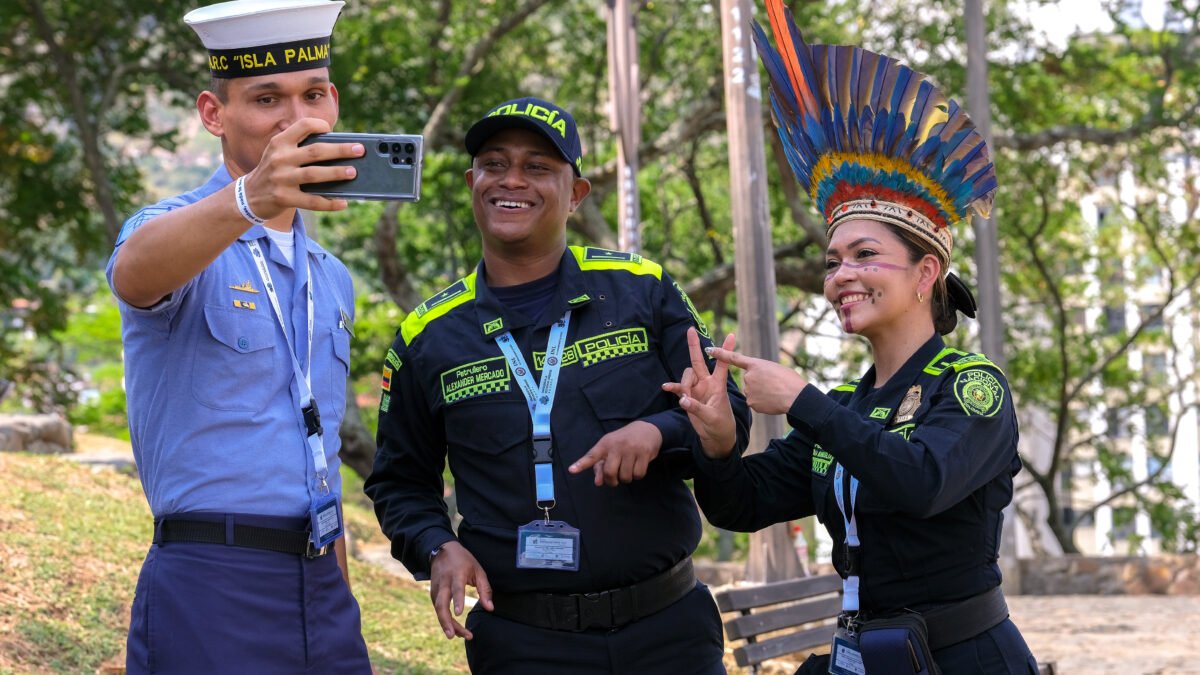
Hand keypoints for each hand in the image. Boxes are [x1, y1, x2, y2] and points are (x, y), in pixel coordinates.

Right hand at [241, 117, 365, 219]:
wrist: (249, 196)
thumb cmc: (273, 171)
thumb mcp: (279, 153)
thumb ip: (299, 148)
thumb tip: (338, 150)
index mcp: (280, 143)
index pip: (302, 125)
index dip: (319, 125)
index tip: (331, 129)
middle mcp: (280, 158)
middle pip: (315, 151)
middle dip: (340, 150)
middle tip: (359, 150)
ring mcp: (281, 179)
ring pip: (314, 174)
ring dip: (336, 173)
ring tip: (353, 172)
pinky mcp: (284, 198)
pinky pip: (311, 201)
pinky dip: (329, 203)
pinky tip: (342, 202)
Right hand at [429, 541, 492, 639]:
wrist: (442, 550)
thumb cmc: (463, 561)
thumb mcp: (478, 570)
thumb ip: (485, 589)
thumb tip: (490, 608)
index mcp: (456, 574)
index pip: (456, 589)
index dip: (457, 601)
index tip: (459, 613)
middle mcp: (444, 583)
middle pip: (441, 604)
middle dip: (446, 621)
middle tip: (452, 635)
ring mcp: (436, 589)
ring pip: (438, 609)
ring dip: (446, 624)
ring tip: (457, 636)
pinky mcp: (433, 594)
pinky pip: (438, 609)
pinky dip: (444, 620)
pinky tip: (453, 629)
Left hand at [568, 420, 661, 486]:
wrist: (646, 430)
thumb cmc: (623, 442)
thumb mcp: (610, 449)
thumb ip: (601, 466)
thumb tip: (598, 483)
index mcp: (605, 444)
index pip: (592, 455)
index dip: (581, 464)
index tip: (571, 470)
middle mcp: (617, 446)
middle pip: (609, 472)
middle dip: (611, 481)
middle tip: (614, 479)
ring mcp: (631, 449)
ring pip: (625, 476)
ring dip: (626, 479)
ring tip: (627, 470)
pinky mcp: (644, 454)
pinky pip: (638, 475)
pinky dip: (637, 476)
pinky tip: (636, 468)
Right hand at [661, 328, 737, 458]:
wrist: (716, 436)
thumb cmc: (720, 425)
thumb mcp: (711, 417)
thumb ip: (696, 407)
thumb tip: (682, 399)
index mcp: (718, 385)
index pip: (723, 364)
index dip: (727, 350)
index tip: (732, 334)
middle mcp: (707, 383)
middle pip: (699, 360)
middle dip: (694, 345)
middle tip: (690, 329)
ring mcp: (697, 389)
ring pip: (686, 375)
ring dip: (683, 384)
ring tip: (685, 399)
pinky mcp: (688, 396)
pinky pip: (677, 388)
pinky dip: (672, 387)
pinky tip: (666, 387)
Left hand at [705, 344, 808, 415]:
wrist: (796, 397)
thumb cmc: (791, 380)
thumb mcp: (776, 369)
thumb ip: (762, 371)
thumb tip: (759, 377)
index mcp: (755, 364)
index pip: (734, 357)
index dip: (720, 353)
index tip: (708, 349)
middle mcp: (748, 376)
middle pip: (749, 380)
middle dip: (759, 383)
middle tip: (774, 385)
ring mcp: (748, 390)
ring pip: (752, 392)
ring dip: (762, 393)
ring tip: (775, 393)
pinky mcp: (751, 403)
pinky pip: (755, 402)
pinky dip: (763, 403)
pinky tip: (773, 401)